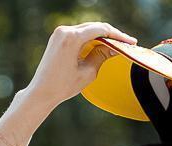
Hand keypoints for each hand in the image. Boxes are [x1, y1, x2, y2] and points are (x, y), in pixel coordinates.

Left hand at [21, 22, 136, 111]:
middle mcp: (64, 31)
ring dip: (101, 36)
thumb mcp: (88, 72)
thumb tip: (114, 48)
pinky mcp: (57, 38)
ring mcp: (59, 33)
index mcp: (72, 38)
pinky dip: (90, 38)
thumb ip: (102, 56)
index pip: (101, 30)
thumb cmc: (62, 86)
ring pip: (87, 29)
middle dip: (111, 34)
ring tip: (116, 45)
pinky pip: (78, 34)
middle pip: (94, 27)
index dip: (118, 35)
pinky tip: (101, 45)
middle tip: (126, 43)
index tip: (130, 41)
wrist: (41, 92)